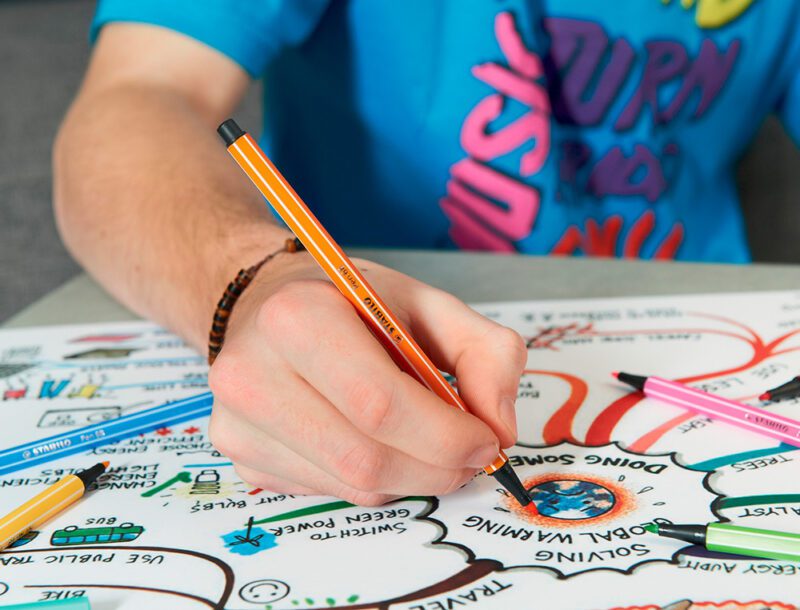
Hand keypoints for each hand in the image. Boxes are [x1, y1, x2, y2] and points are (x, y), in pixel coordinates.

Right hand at [208, 253, 526, 505]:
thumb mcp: (428, 304)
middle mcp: (251, 373)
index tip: (486, 440)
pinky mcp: (240, 456)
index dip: (446, 435)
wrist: (266, 304)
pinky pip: (329, 491)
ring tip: (428, 445)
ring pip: (352, 486)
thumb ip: (485, 354)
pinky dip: (374, 480)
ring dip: (410, 478)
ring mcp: (237, 423)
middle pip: (366, 459)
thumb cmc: (348, 303)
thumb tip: (500, 428)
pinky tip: (376, 441)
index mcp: (297, 317)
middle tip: (471, 456)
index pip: (379, 404)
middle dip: (437, 468)